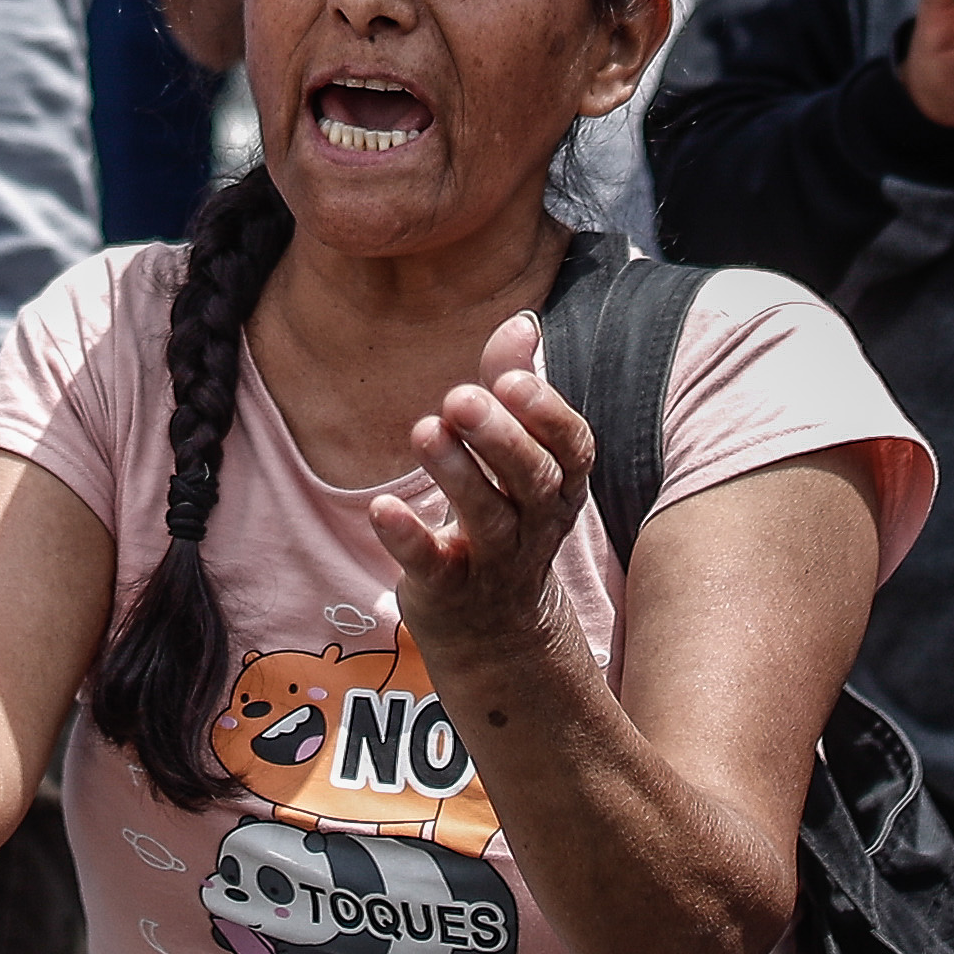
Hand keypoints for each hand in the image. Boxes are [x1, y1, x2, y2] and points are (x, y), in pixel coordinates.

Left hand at [365, 311, 591, 676]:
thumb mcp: (515, 454)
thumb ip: (514, 388)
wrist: (494, 631)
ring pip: (487, 521)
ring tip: (424, 431)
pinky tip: (381, 507)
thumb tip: (521, 322)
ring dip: (456, 476)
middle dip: (500, 438)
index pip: (572, 448)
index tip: (511, 378)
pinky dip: (408, 537)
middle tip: (458, 397)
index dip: (547, 414)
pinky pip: (432, 565)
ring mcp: (495, 563)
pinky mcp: (448, 590)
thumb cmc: (505, 516)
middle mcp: (536, 526)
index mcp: (559, 486)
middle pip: (533, 482)